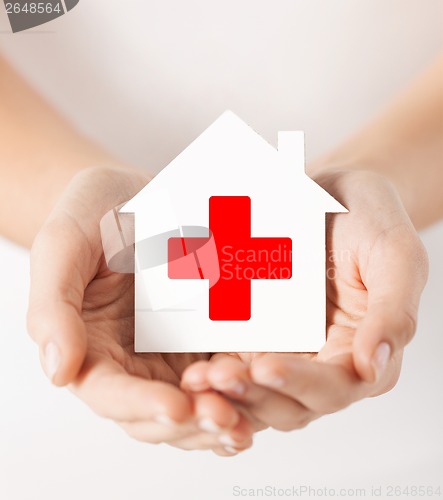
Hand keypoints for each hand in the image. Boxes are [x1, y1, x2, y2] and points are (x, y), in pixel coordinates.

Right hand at [27, 166, 252, 454]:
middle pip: (159, 415)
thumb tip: (58, 372)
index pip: (111, 394)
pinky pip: (225, 373)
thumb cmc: (93, 215)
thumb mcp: (64, 246)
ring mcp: (172, 353)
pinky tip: (268, 384)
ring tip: (251, 415)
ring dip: (223, 416)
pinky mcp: (205, 339)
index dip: (141, 405)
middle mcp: (133, 363)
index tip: (176, 407)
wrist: (134, 195)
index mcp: (92, 349)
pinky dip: (245, 388)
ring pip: (196, 404)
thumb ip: (54, 307)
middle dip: (193, 421)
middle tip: (227, 417)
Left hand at [181, 169, 428, 431]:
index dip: (300, 384)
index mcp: (362, 352)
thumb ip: (393, 311)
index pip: (334, 387)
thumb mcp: (395, 255)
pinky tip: (192, 362)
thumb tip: (371, 366)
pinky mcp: (258, 334)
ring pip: (257, 390)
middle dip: (253, 394)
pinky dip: (216, 369)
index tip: (265, 365)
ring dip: (227, 391)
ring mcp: (287, 349)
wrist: (330, 192)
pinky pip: (235, 360)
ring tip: (197, 377)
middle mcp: (323, 361)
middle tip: (217, 376)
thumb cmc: (370, 218)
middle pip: (288, 401)